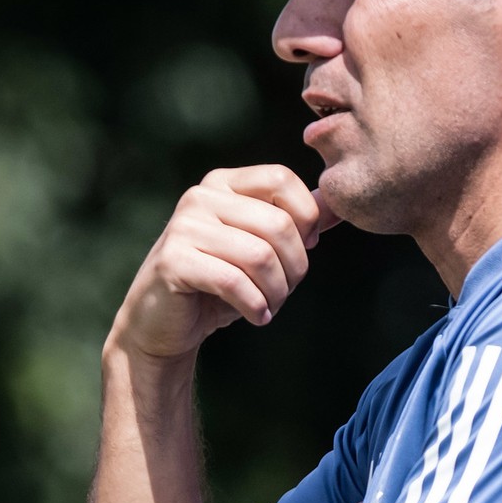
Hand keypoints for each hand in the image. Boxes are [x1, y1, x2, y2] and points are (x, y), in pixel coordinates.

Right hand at [109, 165, 340, 360]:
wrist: (162, 323)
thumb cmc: (219, 284)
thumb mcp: (261, 248)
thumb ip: (297, 224)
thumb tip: (339, 206)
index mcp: (224, 184)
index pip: (282, 179)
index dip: (307, 217)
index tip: (307, 248)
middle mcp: (201, 197)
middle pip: (278, 224)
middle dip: (295, 267)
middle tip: (285, 291)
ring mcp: (183, 227)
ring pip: (260, 255)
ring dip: (277, 292)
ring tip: (270, 306)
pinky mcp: (173, 261)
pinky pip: (234, 281)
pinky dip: (255, 306)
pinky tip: (257, 317)